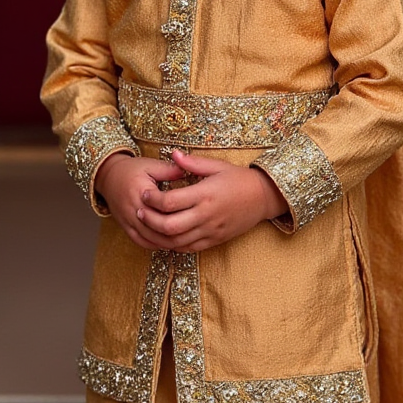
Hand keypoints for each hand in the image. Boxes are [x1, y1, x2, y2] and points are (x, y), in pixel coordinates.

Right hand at [94, 152, 185, 249]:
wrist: (108, 177)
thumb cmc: (131, 170)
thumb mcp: (150, 165)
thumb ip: (169, 170)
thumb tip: (189, 172)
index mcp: (141, 191)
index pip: (163, 206)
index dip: (179, 210)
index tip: (195, 211)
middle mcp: (133, 209)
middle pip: (157, 226)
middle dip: (176, 231)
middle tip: (194, 231)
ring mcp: (128, 220)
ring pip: (150, 238)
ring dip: (167, 242)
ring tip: (184, 240)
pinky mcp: (125, 227)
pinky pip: (141, 241)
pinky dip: (155, 245)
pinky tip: (167, 244)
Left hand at [135, 149, 288, 252]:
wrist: (263, 198)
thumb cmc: (239, 178)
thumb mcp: (217, 165)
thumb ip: (193, 162)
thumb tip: (173, 154)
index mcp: (205, 194)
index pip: (170, 202)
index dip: (153, 199)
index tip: (145, 193)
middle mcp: (206, 215)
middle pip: (169, 226)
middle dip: (150, 220)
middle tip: (139, 211)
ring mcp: (210, 230)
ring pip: (177, 241)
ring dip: (158, 235)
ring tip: (147, 225)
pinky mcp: (214, 240)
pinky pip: (189, 248)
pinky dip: (173, 244)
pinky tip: (165, 236)